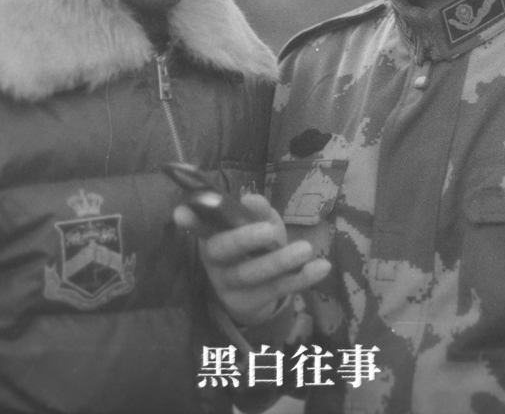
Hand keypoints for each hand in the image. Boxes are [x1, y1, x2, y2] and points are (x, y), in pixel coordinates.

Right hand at [174, 193, 329, 326]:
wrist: (255, 295)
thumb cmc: (255, 249)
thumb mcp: (257, 226)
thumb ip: (257, 212)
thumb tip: (251, 200)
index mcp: (212, 235)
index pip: (199, 225)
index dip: (191, 220)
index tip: (181, 213)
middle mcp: (214, 260)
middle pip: (223, 249)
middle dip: (245, 238)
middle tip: (271, 231)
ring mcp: (227, 285)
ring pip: (251, 273)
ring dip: (279, 261)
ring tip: (306, 249)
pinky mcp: (246, 304)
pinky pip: (274, 290)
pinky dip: (300, 279)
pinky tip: (322, 267)